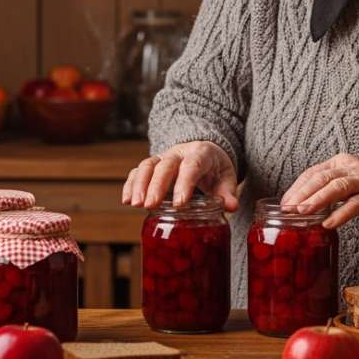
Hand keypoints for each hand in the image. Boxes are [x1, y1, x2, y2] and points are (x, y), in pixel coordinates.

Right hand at [121, 141, 238, 211]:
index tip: (179, 203)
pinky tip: (126, 200)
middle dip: (156, 185)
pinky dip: (130, 184)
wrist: (204, 151)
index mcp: (201, 153)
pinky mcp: (153, 164)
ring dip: (139, 185)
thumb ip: (227, 192)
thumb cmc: (215, 168)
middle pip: (165, 165)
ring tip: (135, 204)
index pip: (191, 165)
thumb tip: (232, 207)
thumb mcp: (226, 177)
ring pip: (148, 165)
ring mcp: (163, 157)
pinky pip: (138, 170)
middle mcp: (179, 152)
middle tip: (150, 205)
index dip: (184, 183)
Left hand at [280, 153, 358, 228]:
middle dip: (302, 194)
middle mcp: (351, 168)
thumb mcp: (350, 180)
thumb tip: (303, 203)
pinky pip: (356, 204)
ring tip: (303, 212)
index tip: (284, 202)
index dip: (297, 188)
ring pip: (336, 187)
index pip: (313, 172)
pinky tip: (328, 223)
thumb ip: (330, 187)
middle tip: (288, 209)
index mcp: (341, 162)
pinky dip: (340, 214)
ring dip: (317, 200)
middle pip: (321, 178)